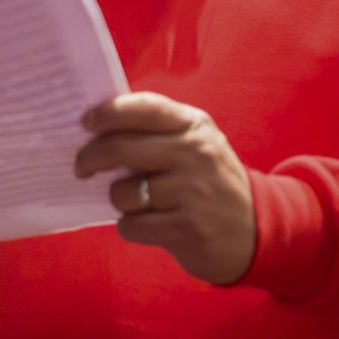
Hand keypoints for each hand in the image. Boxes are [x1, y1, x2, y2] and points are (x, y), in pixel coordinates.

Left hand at [75, 92, 254, 283]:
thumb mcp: (197, 145)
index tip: (86, 122)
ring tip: (138, 202)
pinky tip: (150, 224)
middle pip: (122, 147)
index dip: (108, 112)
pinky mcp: (187, 227)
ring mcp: (193, 191)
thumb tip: (98, 129)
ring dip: (119, 200)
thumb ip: (158, 132)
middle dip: (90, 158)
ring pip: (123, 192)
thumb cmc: (210, 183)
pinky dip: (131, 227)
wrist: (256, 231)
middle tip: (82, 167)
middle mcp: (196, 153)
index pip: (145, 107)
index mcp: (195, 126)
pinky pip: (132, 225)